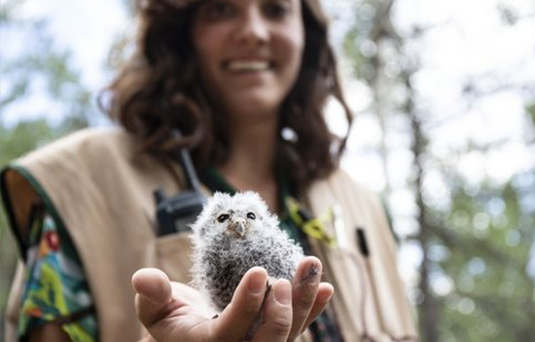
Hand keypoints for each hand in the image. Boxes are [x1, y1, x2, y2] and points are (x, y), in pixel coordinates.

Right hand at [132, 256, 332, 341]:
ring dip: (304, 300)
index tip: (260, 271)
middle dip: (281, 311)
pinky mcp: (274, 336)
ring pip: (289, 332)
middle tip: (283, 277)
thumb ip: (151, 297)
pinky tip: (325, 288)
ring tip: (312, 266)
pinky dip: (313, 309)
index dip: (247, 305)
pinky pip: (298, 327)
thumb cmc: (172, 320)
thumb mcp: (155, 310)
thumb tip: (143, 277)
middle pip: (268, 341)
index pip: (231, 332)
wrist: (191, 336)